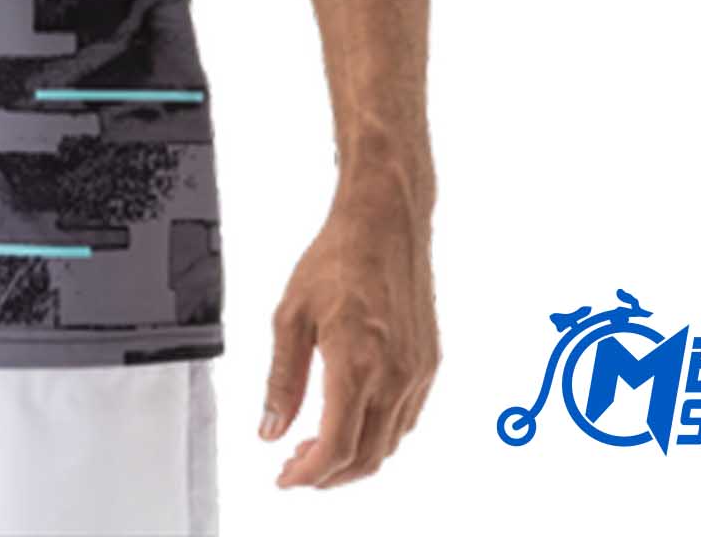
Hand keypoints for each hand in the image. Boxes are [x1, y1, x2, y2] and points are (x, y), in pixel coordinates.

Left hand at [260, 165, 438, 487]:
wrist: (385, 221)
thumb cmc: (336, 257)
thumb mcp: (290, 314)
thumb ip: (281, 379)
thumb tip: (271, 429)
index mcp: (357, 362)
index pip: (336, 446)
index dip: (308, 473)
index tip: (286, 477)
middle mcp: (395, 375)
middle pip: (366, 457)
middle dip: (328, 475)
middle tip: (296, 468)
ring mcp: (418, 372)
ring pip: (390, 444)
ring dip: (354, 459)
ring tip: (318, 448)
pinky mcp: (430, 363)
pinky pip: (406, 420)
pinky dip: (379, 436)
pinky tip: (353, 421)